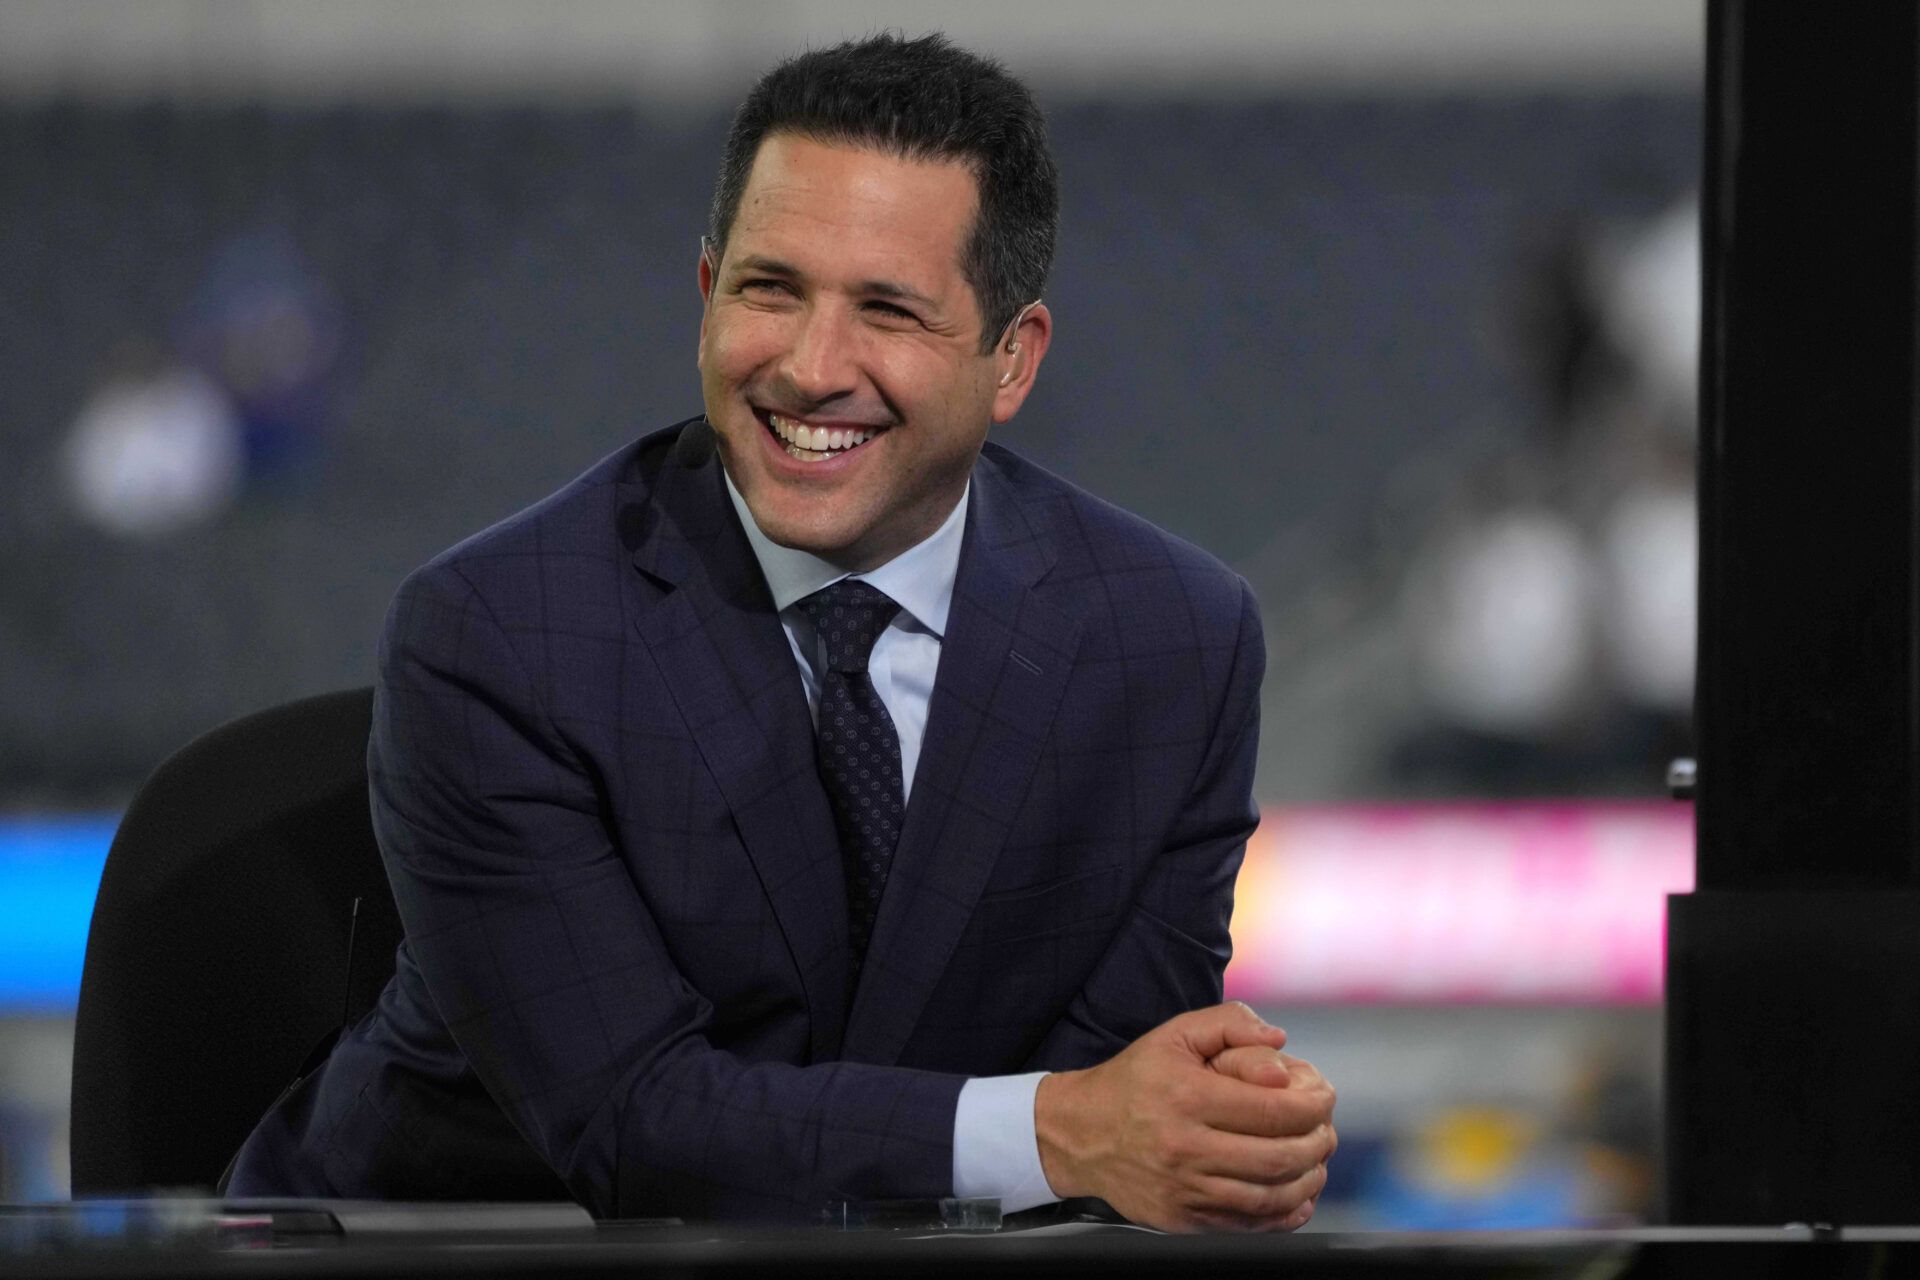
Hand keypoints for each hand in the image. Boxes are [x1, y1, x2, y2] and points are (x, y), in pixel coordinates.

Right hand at [1034, 1003, 1337, 1231]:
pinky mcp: (1183, 1218)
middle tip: (1327, 1131)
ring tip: (1317, 1160)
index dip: (1314, 1106)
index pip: (1274, 1109)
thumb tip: (1279, 1043)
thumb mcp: (1174, 1035)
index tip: (1325, 1097)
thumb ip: (1229, 1024)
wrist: (1080, 1133)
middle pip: (1279, 1156)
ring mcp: (1185, 1189)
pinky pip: (1248, 1224)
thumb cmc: (1134, 1080)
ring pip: (1269, 1195)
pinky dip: (1284, 1214)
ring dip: (1308, 1179)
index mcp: (1188, 1098)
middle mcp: (1186, 1148)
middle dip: (1318, 1142)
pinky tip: (1298, 1195)